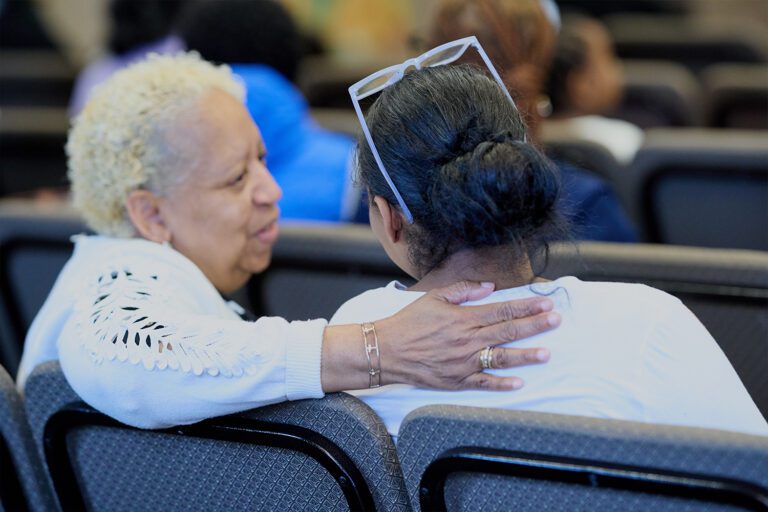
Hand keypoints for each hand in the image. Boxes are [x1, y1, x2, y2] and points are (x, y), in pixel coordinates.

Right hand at [374, 280, 558, 390]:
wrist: (386, 350)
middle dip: (535, 326)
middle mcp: (467, 340)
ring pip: (501, 358)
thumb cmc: (409, 322)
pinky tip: (520, 383)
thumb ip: (463, 289)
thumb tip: (489, 287)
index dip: (526, 307)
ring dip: (526, 356)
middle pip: (508, 331)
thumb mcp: (434, 297)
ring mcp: (463, 362)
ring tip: (547, 353)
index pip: (502, 310)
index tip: (545, 304)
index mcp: (463, 317)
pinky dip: (502, 384)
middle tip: (557, 321)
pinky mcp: (456, 380)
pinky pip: (483, 383)